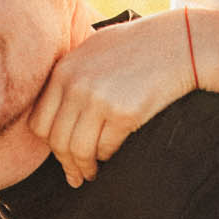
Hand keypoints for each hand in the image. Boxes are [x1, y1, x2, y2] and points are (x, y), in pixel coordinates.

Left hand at [31, 12, 197, 185]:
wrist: (179, 43)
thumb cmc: (137, 45)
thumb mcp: (93, 49)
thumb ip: (70, 75)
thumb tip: (56, 113)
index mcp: (63, 71)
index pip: (39, 121)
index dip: (48, 144)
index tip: (60, 153)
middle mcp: (76, 86)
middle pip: (57, 141)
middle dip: (65, 163)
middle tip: (75, 175)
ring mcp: (99, 100)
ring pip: (79, 150)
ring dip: (84, 168)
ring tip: (91, 174)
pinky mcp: (124, 113)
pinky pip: (106, 147)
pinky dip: (107, 156)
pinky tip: (111, 156)